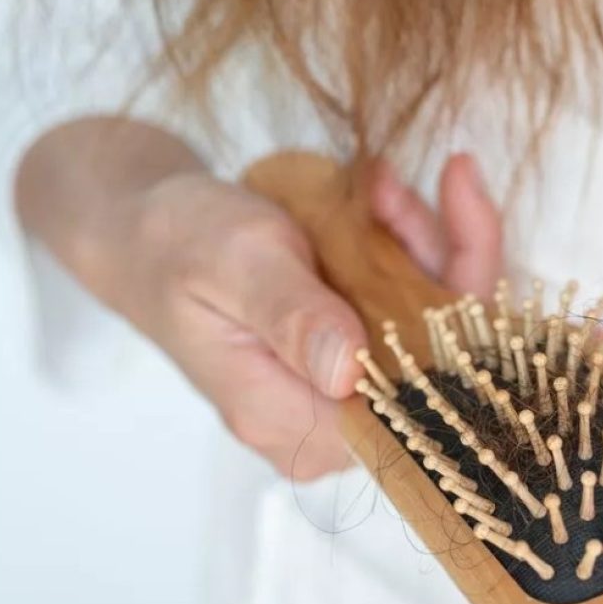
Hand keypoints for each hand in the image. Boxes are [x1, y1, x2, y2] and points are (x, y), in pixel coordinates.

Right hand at [91, 153, 501, 479]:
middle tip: (392, 186)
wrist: (147, 231)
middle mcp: (328, 422)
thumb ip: (294, 315)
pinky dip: (410, 245)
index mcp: (288, 420)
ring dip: (421, 241)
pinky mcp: (359, 354)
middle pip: (440, 357)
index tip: (454, 216)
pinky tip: (381, 195)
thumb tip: (349, 372)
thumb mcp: (236, 263)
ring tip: (377, 182)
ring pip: (437, 322)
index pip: (414, 396)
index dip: (455, 314)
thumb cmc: (179, 244)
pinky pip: (416, 304)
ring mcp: (348, 388)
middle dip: (437, 257)